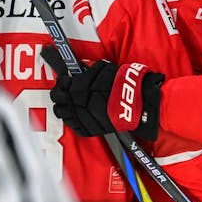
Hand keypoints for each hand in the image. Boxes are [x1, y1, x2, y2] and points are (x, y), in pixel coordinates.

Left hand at [42, 46, 162, 139]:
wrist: (142, 106)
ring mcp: (85, 118)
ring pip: (63, 112)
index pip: (65, 84)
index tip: (64, 79)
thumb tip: (78, 72)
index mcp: (86, 87)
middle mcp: (83, 102)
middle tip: (61, 90)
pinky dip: (70, 120)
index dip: (62, 81)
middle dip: (59, 93)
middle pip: (61, 97)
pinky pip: (74, 125)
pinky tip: (70, 115)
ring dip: (61, 106)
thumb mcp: (108, 70)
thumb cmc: (128, 86)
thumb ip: (92, 72)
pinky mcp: (90, 130)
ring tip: (63, 103)